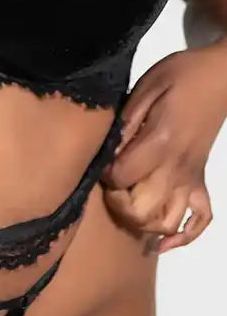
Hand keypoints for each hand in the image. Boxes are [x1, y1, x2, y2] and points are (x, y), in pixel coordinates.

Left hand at [100, 45, 226, 252]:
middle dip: (118, 204)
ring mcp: (192, 179)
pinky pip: (200, 221)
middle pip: (142, 211)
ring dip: (143, 223)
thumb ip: (127, 121)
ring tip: (129, 205)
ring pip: (167, 223)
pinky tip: (162, 239)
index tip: (102, 159)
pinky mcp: (202, 181)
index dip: (105, 173)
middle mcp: (177, 170)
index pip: (122, 178)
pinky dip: (182, 236)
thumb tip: (109, 151)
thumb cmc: (180, 76)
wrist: (220, 77)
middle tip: (111, 184)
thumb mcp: (146, 87)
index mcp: (159, 143)